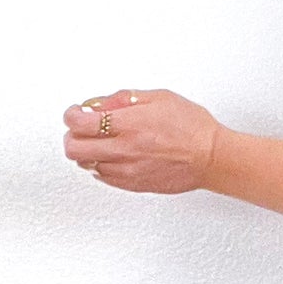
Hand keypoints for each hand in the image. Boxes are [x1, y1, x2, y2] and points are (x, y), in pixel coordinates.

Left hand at [61, 90, 222, 193]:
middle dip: (72, 136)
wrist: (211, 157)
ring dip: (86, 151)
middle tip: (81, 129)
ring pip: (85, 165)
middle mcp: (124, 150)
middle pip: (74, 148)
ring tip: (99, 142)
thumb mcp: (158, 98)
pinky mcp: (133, 185)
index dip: (71, 115)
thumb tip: (98, 103)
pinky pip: (103, 178)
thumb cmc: (192, 127)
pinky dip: (100, 166)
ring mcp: (127, 171)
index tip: (75, 113)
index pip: (79, 123)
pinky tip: (112, 157)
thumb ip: (123, 99)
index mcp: (129, 125)